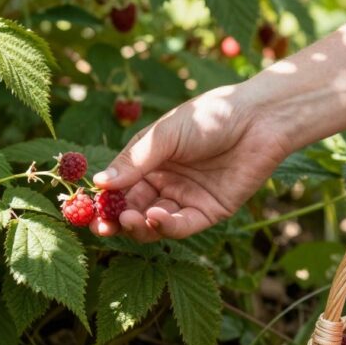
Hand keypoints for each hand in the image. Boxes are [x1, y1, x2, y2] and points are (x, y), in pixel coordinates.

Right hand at [91, 85, 292, 241]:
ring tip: (131, 219)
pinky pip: (181, 226)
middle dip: (116, 221)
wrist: (258, 120)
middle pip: (132, 210)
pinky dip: (165, 226)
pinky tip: (154, 217)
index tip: (87, 213)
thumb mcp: (166, 135)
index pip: (117, 187)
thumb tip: (98, 184)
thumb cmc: (210, 116)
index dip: (102, 202)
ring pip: (153, 224)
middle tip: (102, 228)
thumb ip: (134, 161)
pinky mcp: (209, 212)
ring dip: (138, 225)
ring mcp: (185, 199)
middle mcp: (164, 183)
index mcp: (148, 161)